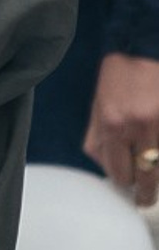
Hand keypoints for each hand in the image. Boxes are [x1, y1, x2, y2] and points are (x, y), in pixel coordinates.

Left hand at [84, 52, 158, 197]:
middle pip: (144, 175)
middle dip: (144, 190)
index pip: (117, 170)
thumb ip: (97, 138)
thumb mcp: (97, 106)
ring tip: (151, 180)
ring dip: (156, 171)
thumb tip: (105, 166)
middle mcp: (139, 127)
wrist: (143, 49)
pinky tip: (156, 154)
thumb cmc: (117, 77)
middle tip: (144, 200)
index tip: (127, 187)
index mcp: (112, 124)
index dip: (122, 181)